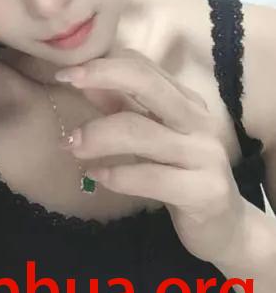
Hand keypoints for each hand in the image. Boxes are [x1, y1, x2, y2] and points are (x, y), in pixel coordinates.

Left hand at [55, 49, 247, 264]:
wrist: (228, 228)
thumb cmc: (182, 176)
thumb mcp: (152, 138)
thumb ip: (123, 109)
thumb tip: (85, 82)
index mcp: (186, 102)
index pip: (144, 67)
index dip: (103, 64)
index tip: (66, 71)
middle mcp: (198, 121)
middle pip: (146, 83)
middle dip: (101, 76)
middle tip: (66, 81)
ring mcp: (205, 155)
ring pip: (142, 131)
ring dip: (98, 134)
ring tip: (71, 145)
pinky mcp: (204, 191)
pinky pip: (152, 177)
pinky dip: (119, 175)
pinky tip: (97, 176)